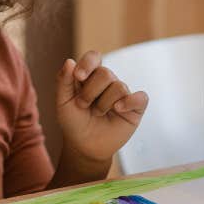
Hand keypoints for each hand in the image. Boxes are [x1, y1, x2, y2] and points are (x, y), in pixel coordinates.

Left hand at [56, 50, 147, 168]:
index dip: (88, 63)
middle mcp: (108, 82)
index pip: (94, 57)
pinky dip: (129, 102)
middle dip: (91, 92)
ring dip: (103, 103)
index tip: (79, 76)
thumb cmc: (73, 122)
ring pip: (119, 87)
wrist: (84, 147)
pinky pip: (141, 97)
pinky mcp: (135, 108)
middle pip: (106, 73)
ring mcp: (122, 94)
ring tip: (97, 114)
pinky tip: (118, 109)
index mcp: (90, 75)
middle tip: (83, 105)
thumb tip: (70, 61)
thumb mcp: (62, 102)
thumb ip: (63, 81)